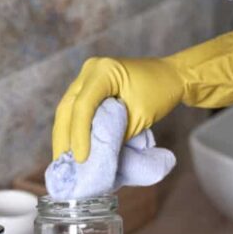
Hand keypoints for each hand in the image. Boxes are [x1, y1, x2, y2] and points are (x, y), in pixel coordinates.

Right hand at [52, 29, 232, 161]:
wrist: (171, 76)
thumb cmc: (161, 93)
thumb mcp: (140, 117)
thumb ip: (115, 134)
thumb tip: (94, 155)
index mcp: (104, 71)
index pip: (83, 106)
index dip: (79, 134)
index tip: (81, 158)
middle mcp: (90, 70)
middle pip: (67, 107)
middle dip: (63, 138)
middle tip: (61, 163)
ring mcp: (86, 77)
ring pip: (66, 109)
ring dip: (64, 135)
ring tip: (62, 159)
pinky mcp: (88, 86)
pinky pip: (74, 109)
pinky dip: (72, 128)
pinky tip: (70, 147)